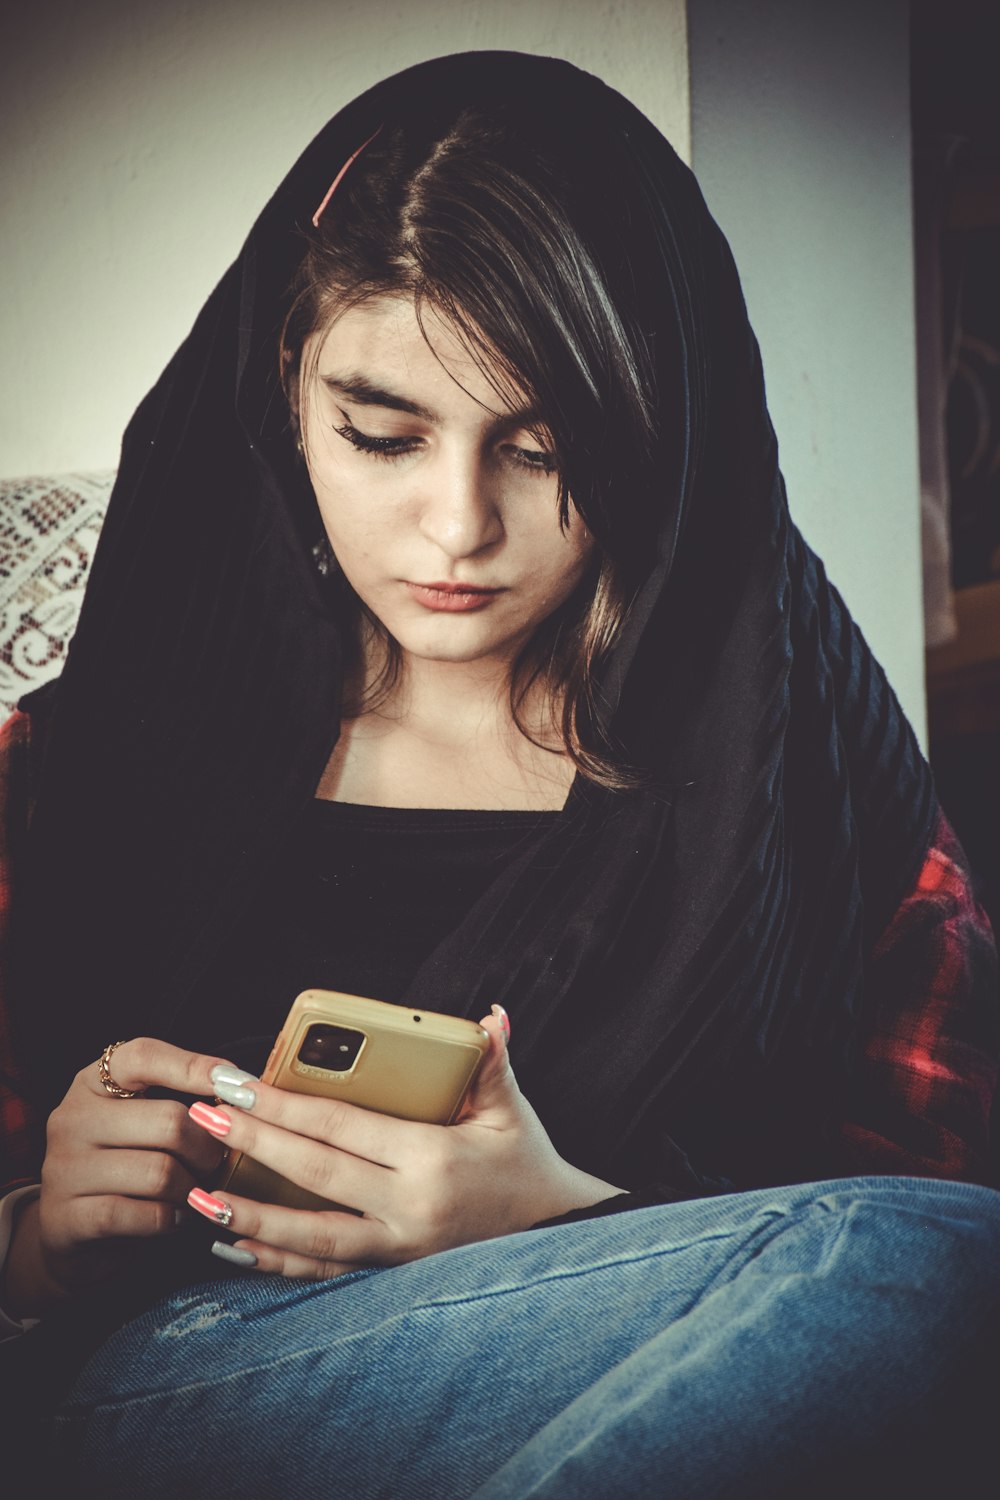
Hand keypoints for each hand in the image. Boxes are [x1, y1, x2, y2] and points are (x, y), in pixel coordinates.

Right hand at [4, 1038, 231, 1318]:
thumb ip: (179, 1098)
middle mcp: (72, 1118)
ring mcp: (65, 1169)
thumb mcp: (140, 1119)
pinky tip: (178, 1215)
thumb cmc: (126, 1163)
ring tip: (198, 1189)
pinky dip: (174, 1218)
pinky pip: (144, 1215)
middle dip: (208, 1145)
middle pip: (168, 1120)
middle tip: (218, 1159)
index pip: (143, 1057)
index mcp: (92, 1083)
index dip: (194, 1066)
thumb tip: (245, 1087)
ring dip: (193, 1186)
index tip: (237, 1083)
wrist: (74, 1230)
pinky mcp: (69, 1218)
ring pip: (161, 1172)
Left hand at [186, 1008, 620, 1278]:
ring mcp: (398, 1248)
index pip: (342, 1127)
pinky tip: (234, 1248)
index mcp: (432, 1159)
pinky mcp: (392, 1272)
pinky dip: (277, 1262)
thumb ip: (492, 1061)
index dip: (284, 1107)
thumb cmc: (526, 1160)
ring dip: (250, 1217)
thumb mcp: (511, 1109)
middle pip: (314, 1175)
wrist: (556, 1234)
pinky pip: (324, 1271)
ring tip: (198, 1197)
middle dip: (252, 1145)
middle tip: (201, 1117)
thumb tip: (490, 1017)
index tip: (238, 1086)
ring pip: (310, 1237)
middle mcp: (409, 1209)